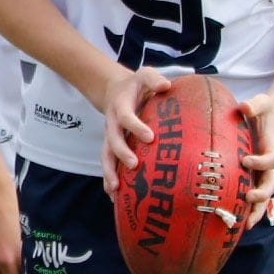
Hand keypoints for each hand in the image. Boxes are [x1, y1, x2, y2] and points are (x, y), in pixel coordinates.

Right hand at [98, 65, 172, 194]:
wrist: (115, 90)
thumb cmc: (136, 85)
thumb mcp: (144, 75)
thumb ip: (154, 79)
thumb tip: (166, 86)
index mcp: (120, 107)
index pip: (126, 118)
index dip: (136, 127)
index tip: (149, 137)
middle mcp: (112, 124)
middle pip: (112, 141)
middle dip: (122, 154)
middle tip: (134, 165)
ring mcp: (110, 137)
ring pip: (106, 156)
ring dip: (110, 173)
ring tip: (116, 189)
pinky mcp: (112, 147)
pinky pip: (108, 165)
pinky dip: (109, 181)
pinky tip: (115, 199)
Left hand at [239, 91, 273, 228]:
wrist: (268, 118)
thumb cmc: (262, 110)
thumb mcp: (261, 102)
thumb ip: (254, 105)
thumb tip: (245, 107)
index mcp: (272, 148)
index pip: (272, 160)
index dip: (261, 162)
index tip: (245, 159)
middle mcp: (269, 165)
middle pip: (271, 184)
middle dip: (262, 194)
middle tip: (248, 196)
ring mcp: (262, 174)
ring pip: (263, 197)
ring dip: (256, 211)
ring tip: (244, 224)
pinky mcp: (253, 178)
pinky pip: (253, 198)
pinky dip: (247, 210)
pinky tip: (236, 222)